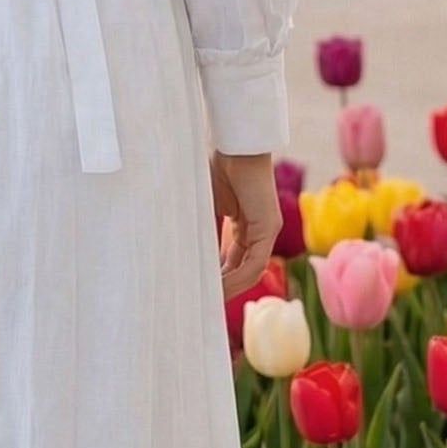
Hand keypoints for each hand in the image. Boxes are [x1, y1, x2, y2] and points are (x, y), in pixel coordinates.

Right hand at [212, 149, 278, 300]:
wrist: (235, 145)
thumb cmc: (216, 165)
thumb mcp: (205, 205)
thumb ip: (201, 228)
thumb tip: (178, 250)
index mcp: (245, 223)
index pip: (233, 258)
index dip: (218, 276)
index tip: (200, 288)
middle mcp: (260, 229)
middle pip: (243, 268)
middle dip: (223, 287)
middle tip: (203, 302)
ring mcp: (267, 229)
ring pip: (250, 270)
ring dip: (230, 287)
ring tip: (208, 300)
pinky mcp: (269, 227)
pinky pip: (254, 261)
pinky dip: (237, 277)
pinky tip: (219, 286)